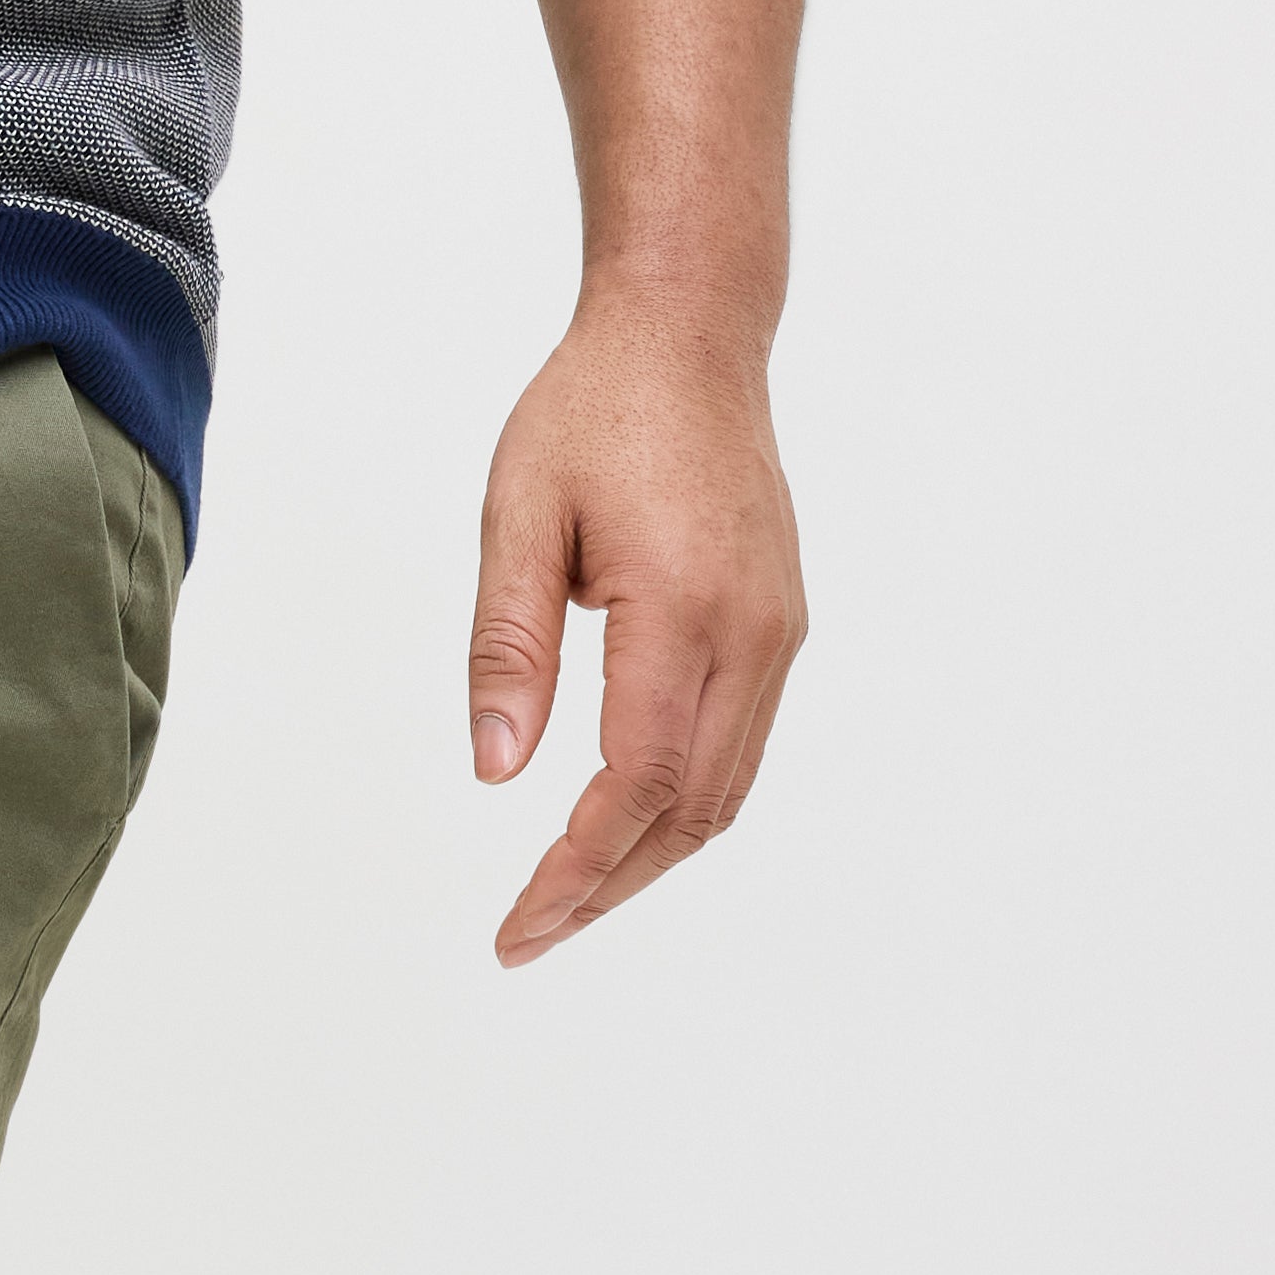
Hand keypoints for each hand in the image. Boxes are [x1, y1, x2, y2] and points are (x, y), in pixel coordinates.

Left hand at [466, 293, 807, 966]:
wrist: (689, 337)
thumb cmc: (592, 412)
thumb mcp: (518, 518)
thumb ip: (508, 648)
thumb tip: (494, 772)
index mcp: (684, 608)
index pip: (638, 781)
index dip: (579, 867)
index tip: (518, 922)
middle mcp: (752, 634)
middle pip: (691, 810)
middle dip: (609, 887)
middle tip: (527, 937)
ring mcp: (778, 632)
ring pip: (725, 791)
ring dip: (648, 858)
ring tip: (566, 902)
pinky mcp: (780, 625)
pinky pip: (738, 746)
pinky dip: (682, 806)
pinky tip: (623, 827)